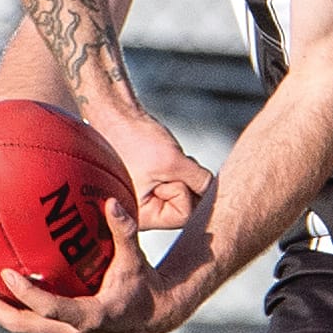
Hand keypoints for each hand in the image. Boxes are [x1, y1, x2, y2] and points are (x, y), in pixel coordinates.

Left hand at [0, 199, 185, 332]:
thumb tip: (111, 202)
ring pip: (19, 324)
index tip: (7, 273)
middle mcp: (72, 329)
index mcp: (91, 314)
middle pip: (21, 324)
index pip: (51, 308)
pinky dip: (7, 303)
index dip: (27, 294)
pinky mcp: (59, 326)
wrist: (153, 313)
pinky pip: (26, 318)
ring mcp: (63, 330)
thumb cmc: (143, 282)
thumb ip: (124, 231)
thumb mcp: (135, 257)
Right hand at [88, 109, 210, 230]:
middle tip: (165, 166)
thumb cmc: (134, 138)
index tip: (164, 173)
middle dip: (184, 182)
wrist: (115, 116)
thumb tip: (218, 194)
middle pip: (187, 207)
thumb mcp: (173, 162)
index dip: (183, 190)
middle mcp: (142, 213)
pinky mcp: (153, 187)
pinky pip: (181, 183)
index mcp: (140, 216)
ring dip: (183, 173)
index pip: (184, 216)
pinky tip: (163, 158)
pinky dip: (179, 168)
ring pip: (187, 193)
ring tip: (160, 159)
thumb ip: (201, 183)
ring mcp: (148, 200)